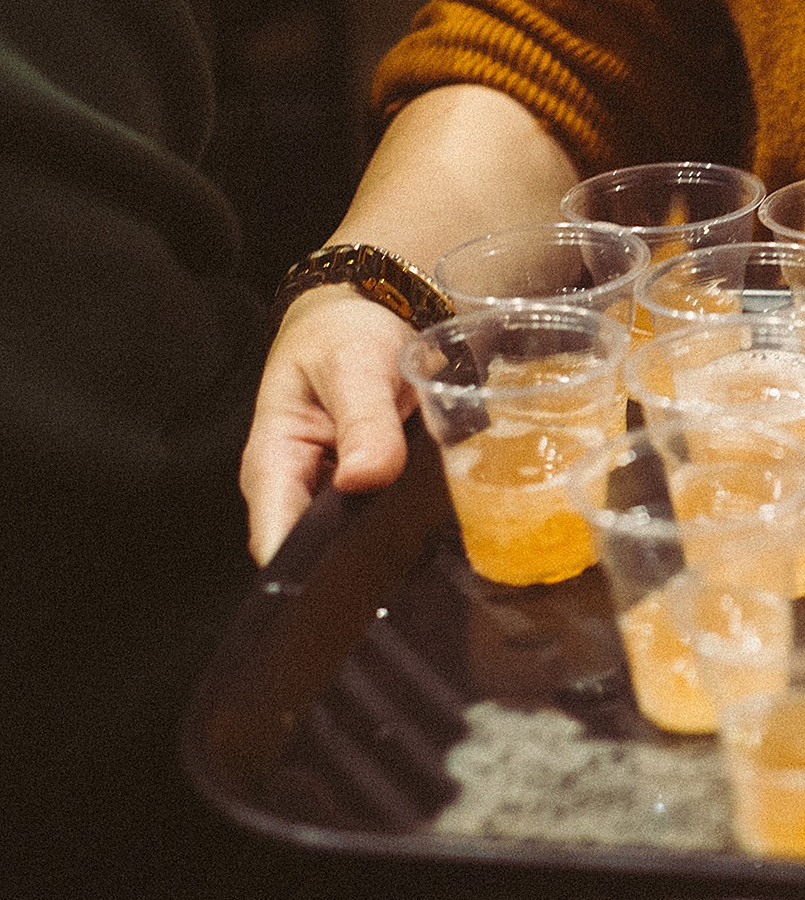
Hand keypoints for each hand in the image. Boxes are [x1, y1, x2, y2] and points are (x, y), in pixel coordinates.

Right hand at [240, 286, 420, 564]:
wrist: (367, 310)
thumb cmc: (346, 332)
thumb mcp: (356, 365)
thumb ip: (365, 421)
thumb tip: (364, 480)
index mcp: (274, 462)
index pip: (277, 538)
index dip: (308, 572)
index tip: (349, 589)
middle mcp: (296, 487)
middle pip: (315, 553)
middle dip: (354, 571)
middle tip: (408, 583)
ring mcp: (329, 491)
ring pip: (349, 544)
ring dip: (382, 554)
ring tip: (426, 567)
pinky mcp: (362, 490)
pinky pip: (376, 524)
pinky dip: (401, 530)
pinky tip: (436, 538)